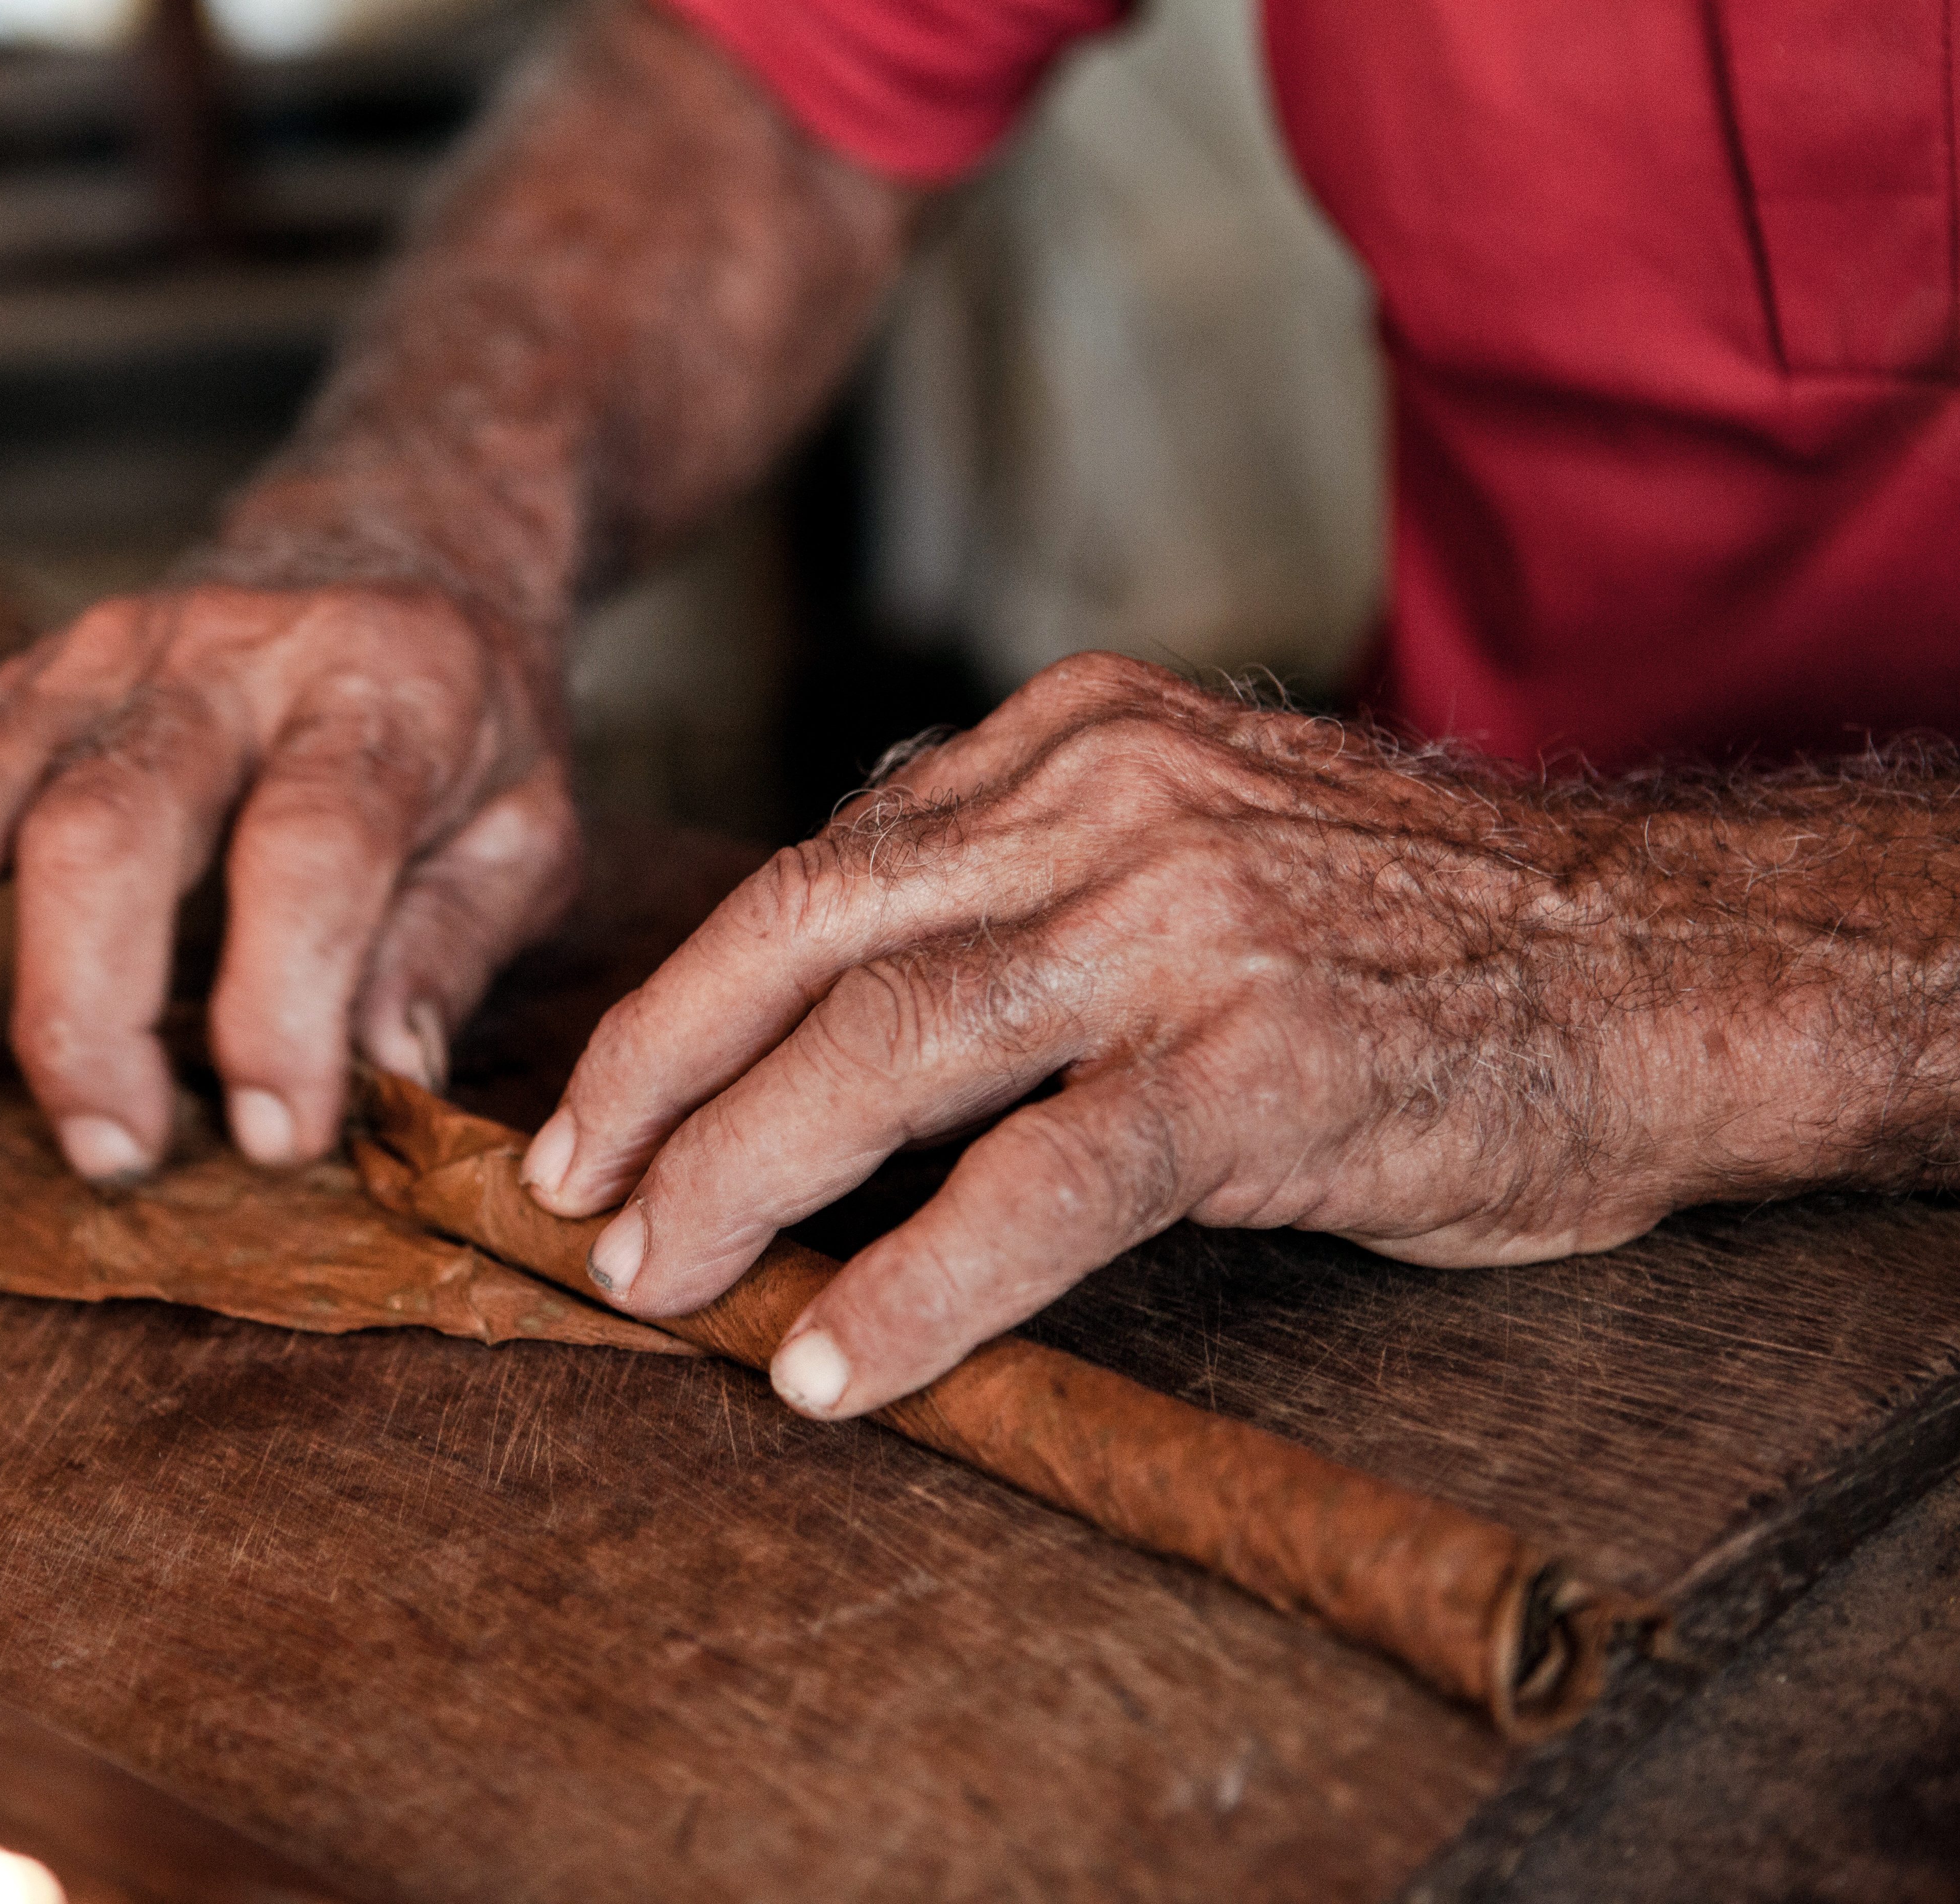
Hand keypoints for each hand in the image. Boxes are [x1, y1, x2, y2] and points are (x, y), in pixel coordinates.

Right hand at [0, 581, 576, 1172]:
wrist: (398, 542)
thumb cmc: (466, 724)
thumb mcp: (529, 824)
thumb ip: (453, 945)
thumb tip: (385, 1078)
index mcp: (376, 687)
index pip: (311, 845)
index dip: (282, 1002)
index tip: (277, 1138)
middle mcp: (220, 656)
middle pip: (109, 824)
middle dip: (90, 1008)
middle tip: (112, 1155)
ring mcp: (95, 657)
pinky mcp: (14, 682)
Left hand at [519, 653, 1803, 1420]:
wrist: (1664, 958)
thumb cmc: (1410, 926)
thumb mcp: (1193, 834)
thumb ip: (1021, 875)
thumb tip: (841, 974)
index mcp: (1072, 740)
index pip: (818, 866)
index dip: (686, 996)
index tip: (603, 1101)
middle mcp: (1103, 806)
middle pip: (804, 937)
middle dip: (656, 1076)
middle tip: (569, 1194)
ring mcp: (1178, 929)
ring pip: (887, 1046)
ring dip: (740, 1175)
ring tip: (655, 1279)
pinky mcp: (1255, 1066)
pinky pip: (1037, 1183)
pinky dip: (915, 1283)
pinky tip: (836, 1362)